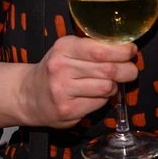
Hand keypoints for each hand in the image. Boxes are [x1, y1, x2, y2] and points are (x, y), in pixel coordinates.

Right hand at [19, 34, 138, 128]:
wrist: (26, 95)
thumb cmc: (56, 69)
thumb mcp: (68, 50)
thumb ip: (93, 47)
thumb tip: (127, 49)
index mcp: (64, 47)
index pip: (101, 50)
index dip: (122, 51)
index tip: (131, 51)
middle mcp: (61, 68)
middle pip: (109, 70)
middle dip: (127, 70)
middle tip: (131, 70)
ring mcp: (63, 91)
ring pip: (107, 87)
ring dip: (114, 86)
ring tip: (108, 83)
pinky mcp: (67, 110)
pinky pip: (99, 103)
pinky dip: (103, 99)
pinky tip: (94, 96)